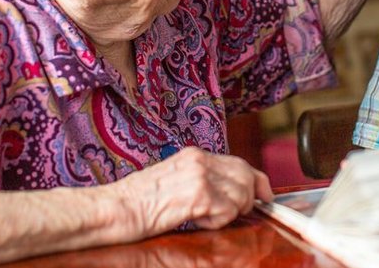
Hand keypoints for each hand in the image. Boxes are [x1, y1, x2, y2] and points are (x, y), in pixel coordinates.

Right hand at [118, 147, 273, 236]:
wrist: (114, 209)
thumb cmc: (136, 202)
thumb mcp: (173, 181)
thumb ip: (201, 181)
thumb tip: (229, 192)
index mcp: (193, 155)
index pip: (239, 163)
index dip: (257, 180)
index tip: (264, 195)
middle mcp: (199, 160)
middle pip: (246, 175)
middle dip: (247, 199)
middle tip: (230, 215)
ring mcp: (200, 175)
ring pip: (241, 194)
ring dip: (229, 213)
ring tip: (202, 218)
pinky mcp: (199, 195)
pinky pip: (227, 211)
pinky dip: (216, 222)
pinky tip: (195, 221)